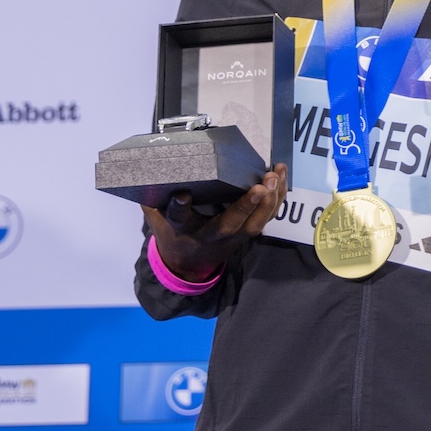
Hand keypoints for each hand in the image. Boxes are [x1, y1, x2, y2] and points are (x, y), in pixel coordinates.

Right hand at [143, 163, 287, 281]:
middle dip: (245, 206)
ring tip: (275, 174)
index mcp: (183, 231)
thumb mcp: (156, 218)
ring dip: (269, 200)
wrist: (187, 265)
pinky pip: (267, 217)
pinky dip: (277, 197)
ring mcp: (232, 237)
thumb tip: (149, 165)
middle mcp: (210, 236)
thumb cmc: (172, 234)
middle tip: (259, 187)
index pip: (178, 219)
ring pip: (255, 223)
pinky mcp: (247, 233)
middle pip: (229, 225)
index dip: (179, 208)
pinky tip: (281, 176)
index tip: (181, 195)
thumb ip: (152, 197)